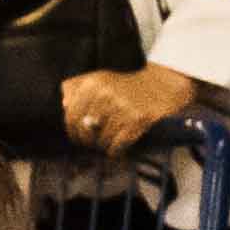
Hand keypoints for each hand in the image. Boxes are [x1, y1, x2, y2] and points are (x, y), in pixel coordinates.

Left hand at [64, 64, 205, 154]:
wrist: (164, 83)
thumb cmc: (127, 84)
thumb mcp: (98, 78)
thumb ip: (75, 88)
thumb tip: (64, 106)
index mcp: (91, 85)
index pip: (70, 116)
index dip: (72, 132)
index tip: (78, 139)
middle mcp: (104, 95)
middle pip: (84, 131)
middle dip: (87, 142)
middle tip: (93, 145)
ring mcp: (122, 107)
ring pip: (101, 139)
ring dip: (103, 147)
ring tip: (108, 145)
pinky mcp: (139, 119)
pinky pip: (119, 144)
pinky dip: (116, 151)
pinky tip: (117, 150)